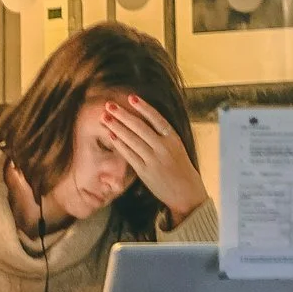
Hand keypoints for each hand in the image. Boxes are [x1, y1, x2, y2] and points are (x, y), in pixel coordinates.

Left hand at [101, 95, 208, 226]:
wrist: (187, 193)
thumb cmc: (181, 169)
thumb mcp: (177, 148)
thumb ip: (163, 136)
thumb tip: (144, 121)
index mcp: (174, 139)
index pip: (156, 119)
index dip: (143, 107)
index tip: (131, 97)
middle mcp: (164, 147)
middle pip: (140, 127)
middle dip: (123, 115)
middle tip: (109, 105)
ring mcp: (154, 160)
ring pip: (132, 139)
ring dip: (117, 127)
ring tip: (105, 117)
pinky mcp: (145, 172)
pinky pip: (129, 155)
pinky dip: (119, 144)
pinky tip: (110, 135)